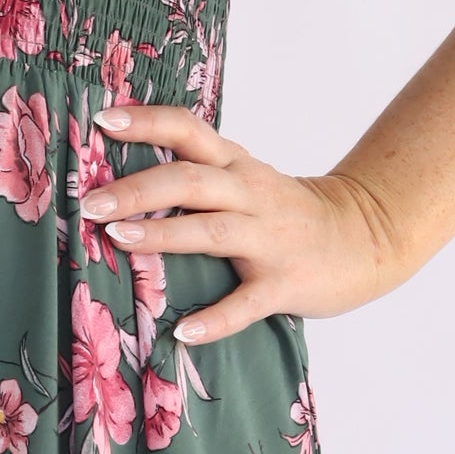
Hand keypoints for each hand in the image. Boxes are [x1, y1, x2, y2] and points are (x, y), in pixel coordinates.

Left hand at [80, 102, 412, 346]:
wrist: (366, 237)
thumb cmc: (287, 210)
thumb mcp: (246, 177)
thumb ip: (198, 170)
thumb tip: (120, 174)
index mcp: (236, 165)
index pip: (188, 130)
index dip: (146, 122)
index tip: (101, 121)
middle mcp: (250, 194)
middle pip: (190, 180)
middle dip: (136, 189)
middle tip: (88, 202)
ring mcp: (269, 240)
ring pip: (211, 233)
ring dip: (163, 235)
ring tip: (118, 239)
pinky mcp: (284, 284)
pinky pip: (246, 303)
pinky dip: (214, 319)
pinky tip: (183, 331)